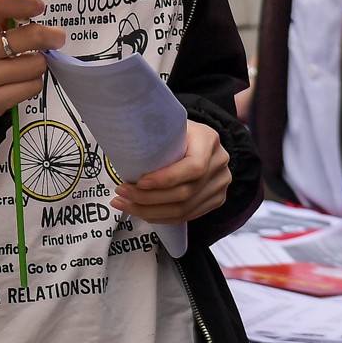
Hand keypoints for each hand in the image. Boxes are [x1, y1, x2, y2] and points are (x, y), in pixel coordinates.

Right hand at [0, 0, 64, 121]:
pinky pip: (33, 86)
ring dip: (37, 64)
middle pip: (31, 36)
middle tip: (56, 37)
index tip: (38, 7)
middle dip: (49, 36)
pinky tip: (19, 81)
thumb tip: (35, 5)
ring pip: (36, 64)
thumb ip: (5, 13)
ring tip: (24, 64)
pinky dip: (33, 83)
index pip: (0, 4)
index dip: (26, 3)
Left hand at [115, 121, 230, 223]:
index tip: (139, 182)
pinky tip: (141, 212)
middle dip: (149, 198)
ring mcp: (220, 184)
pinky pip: (188, 215)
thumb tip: (122, 149)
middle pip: (186, 192)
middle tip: (121, 193)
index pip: (193, 167)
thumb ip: (153, 136)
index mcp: (208, 139)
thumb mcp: (165, 125)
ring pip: (185, 209)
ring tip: (124, 204)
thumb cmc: (173, 131)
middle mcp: (219, 163)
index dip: (166, 179)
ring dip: (150, 211)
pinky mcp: (216, 199)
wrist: (196, 139)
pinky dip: (162, 217)